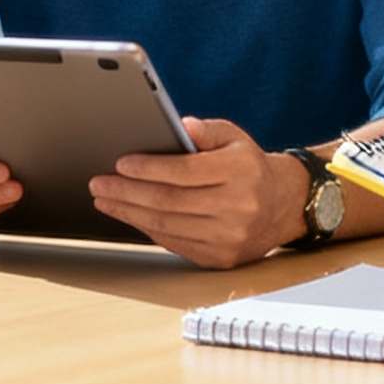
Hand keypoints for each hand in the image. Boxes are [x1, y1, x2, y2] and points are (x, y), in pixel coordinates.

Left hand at [90, 116, 305, 268]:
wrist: (284, 205)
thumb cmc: (249, 167)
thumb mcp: (235, 137)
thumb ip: (207, 129)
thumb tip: (181, 125)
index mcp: (240, 171)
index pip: (184, 171)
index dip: (148, 168)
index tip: (120, 163)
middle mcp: (237, 206)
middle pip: (170, 201)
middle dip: (128, 193)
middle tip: (100, 184)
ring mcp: (230, 237)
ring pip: (168, 226)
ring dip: (130, 213)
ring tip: (106, 201)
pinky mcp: (222, 258)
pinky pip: (176, 243)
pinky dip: (148, 230)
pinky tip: (132, 216)